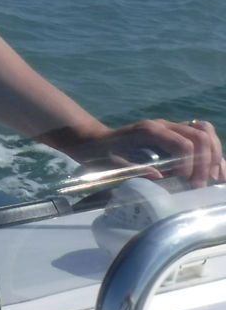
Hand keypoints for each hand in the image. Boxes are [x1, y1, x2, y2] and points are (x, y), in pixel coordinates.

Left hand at [72, 118, 224, 188]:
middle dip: (206, 162)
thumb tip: (159, 177)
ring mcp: (171, 128)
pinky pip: (202, 137)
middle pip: (200, 135)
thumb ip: (133, 169)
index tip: (185, 182)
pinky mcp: (175, 135)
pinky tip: (217, 172)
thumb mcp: (111, 164)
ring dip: (214, 156)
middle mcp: (164, 125)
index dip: (190, 165)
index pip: (183, 143)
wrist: (95, 141)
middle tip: (200, 184)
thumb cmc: (102, 153)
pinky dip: (213, 153)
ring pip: (205, 132)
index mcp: (149, 131)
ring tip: (214, 178)